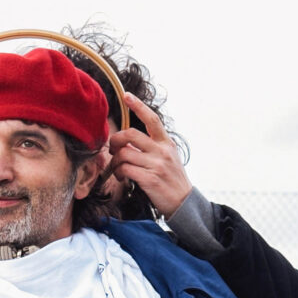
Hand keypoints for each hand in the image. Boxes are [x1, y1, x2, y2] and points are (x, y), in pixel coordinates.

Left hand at [106, 93, 190, 216]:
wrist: (184, 202)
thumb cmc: (172, 180)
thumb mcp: (168, 158)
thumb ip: (152, 147)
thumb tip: (128, 139)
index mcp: (166, 143)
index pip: (152, 119)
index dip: (138, 105)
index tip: (126, 95)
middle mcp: (162, 151)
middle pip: (130, 134)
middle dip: (115, 140)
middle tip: (113, 150)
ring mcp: (157, 165)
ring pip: (123, 154)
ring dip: (114, 162)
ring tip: (117, 169)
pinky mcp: (150, 180)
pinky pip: (125, 169)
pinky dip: (118, 173)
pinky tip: (122, 177)